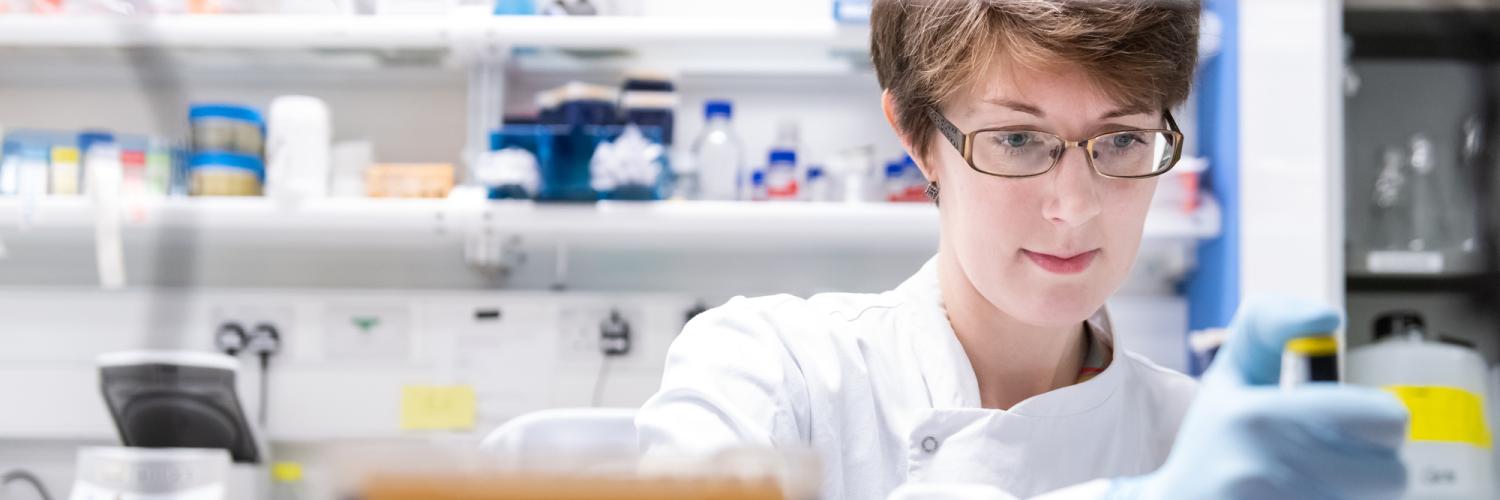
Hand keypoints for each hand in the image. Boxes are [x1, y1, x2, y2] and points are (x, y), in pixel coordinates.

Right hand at [1104, 297, 1408, 499]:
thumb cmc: (1213, 443)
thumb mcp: (1229, 377)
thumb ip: (1268, 327)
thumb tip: (1327, 318)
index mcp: (1258, 416)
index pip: (1385, 419)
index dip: (1378, 423)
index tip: (1353, 428)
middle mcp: (1266, 467)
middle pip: (1391, 471)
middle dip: (1371, 467)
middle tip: (1334, 463)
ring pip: (1374, 499)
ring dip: (1353, 493)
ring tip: (1310, 485)